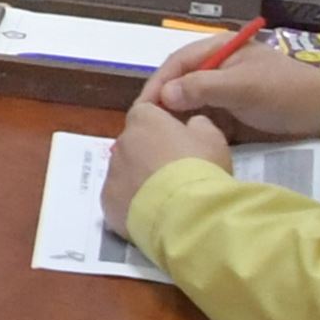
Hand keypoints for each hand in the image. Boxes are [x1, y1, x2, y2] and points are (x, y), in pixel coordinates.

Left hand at [103, 88, 231, 233]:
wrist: (185, 212)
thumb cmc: (200, 168)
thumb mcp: (212, 138)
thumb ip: (198, 125)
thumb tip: (191, 126)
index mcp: (144, 120)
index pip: (145, 107)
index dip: (156, 110)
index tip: (165, 116)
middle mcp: (121, 142)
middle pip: (135, 141)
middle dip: (151, 149)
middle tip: (175, 165)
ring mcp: (112, 172)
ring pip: (126, 170)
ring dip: (141, 176)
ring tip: (166, 193)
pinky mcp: (108, 201)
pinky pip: (121, 196)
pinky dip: (133, 200)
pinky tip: (152, 211)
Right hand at [152, 42, 319, 142]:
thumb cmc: (284, 93)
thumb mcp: (243, 87)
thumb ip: (203, 88)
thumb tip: (165, 96)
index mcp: (219, 49)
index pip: (177, 63)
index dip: (158, 84)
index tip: (143, 108)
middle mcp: (217, 67)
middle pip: (179, 83)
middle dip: (162, 104)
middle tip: (145, 128)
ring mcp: (224, 91)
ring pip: (188, 104)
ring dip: (175, 120)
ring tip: (158, 139)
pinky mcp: (231, 113)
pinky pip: (203, 120)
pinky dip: (191, 131)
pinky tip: (181, 144)